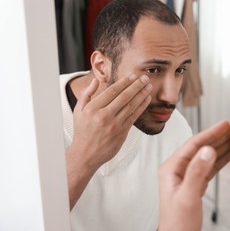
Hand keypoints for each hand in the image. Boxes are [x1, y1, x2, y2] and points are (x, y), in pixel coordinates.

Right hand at [66, 74, 151, 209]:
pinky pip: (134, 117)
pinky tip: (146, 99)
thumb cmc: (82, 131)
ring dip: (142, 95)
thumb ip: (87, 94)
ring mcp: (114, 125)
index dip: (124, 82)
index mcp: (93, 108)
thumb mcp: (78, 111)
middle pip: (124, 97)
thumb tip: (96, 81)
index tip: (133, 75)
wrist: (86, 154)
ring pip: (131, 106)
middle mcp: (104, 116)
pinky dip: (141, 107)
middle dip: (136, 86)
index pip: (112, 91)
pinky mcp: (122, 133)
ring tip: (149, 86)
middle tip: (145, 78)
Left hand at [156, 121, 229, 230]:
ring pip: (207, 156)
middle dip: (218, 136)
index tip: (224, 124)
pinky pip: (210, 167)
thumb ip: (197, 172)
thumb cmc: (177, 224)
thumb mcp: (188, 197)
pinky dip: (221, 160)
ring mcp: (187, 176)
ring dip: (221, 146)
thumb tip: (208, 150)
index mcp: (172, 168)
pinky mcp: (195, 184)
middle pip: (201, 147)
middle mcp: (178, 170)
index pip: (194, 144)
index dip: (210, 133)